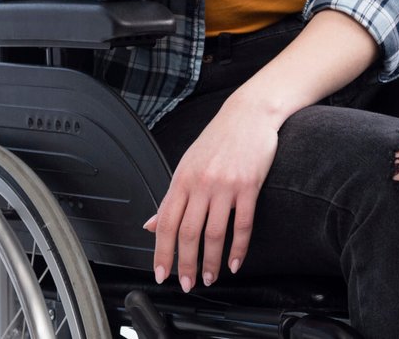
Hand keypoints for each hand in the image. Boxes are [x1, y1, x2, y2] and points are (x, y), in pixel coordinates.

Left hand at [143, 96, 278, 290]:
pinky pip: (243, 225)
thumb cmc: (218, 139)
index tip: (160, 272)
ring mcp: (225, 186)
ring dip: (210, 261)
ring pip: (214, 233)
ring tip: (208, 278)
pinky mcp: (248, 187)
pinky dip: (239, 248)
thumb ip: (171, 198)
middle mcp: (200, 183)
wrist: (248, 114)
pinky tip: (235, 262)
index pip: (166, 222)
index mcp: (181, 179)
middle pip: (188, 232)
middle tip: (186, 283)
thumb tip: (150, 224)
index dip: (161, 251)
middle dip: (185, 263)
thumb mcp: (187, 164)